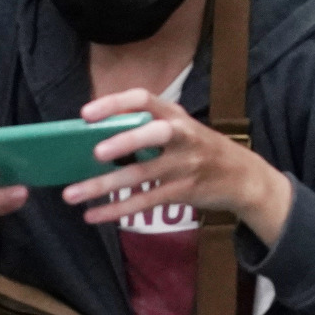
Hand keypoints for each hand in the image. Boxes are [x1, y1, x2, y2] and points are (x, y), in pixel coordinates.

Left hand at [66, 90, 292, 247]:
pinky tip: (93, 215)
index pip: (145, 99)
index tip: (86, 113)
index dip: (116, 104)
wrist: (243, 176)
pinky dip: (117, 210)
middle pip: (155, 134)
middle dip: (126, 141)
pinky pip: (146, 202)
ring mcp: (185, 165)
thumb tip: (93, 135)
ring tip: (71, 194)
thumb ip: (146, 128)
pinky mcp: (184, 191)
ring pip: (142, 175)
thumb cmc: (198, 148)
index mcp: (176, 114)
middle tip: (95, 153)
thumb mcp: (180, 129)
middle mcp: (182, 136)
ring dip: (104, 186)